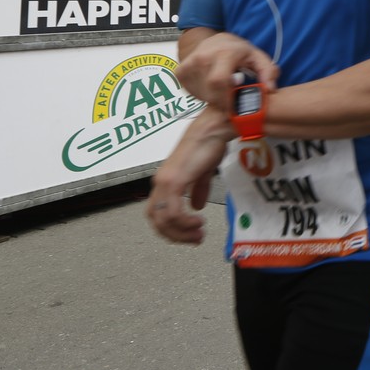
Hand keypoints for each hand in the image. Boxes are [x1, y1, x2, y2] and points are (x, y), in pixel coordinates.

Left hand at [146, 107, 233, 244]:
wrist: (213, 129)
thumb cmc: (209, 144)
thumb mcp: (202, 172)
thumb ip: (198, 190)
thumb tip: (197, 206)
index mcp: (165, 180)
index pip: (157, 213)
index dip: (169, 228)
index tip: (188, 234)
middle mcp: (160, 182)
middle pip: (156, 220)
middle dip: (174, 235)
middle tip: (194, 240)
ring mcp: (165, 182)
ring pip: (163, 219)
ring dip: (181, 232)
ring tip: (198, 233)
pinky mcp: (174, 181)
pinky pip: (173, 212)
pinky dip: (184, 222)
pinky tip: (198, 222)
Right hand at [177, 32, 278, 110]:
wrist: (217, 40)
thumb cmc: (239, 52)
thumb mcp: (258, 58)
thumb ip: (268, 72)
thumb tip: (270, 90)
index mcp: (224, 53)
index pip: (219, 82)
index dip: (225, 99)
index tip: (233, 107)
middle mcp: (204, 56)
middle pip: (209, 90)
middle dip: (220, 101)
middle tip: (228, 102)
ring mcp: (190, 63)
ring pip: (199, 92)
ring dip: (210, 98)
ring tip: (220, 92)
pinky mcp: (181, 70)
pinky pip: (188, 90)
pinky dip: (199, 95)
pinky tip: (208, 89)